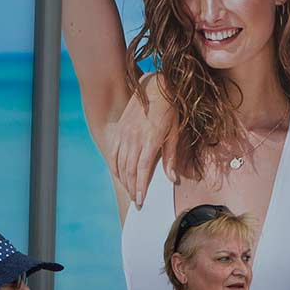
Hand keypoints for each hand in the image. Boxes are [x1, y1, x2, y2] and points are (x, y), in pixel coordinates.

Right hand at [106, 73, 172, 207]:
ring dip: (123, 179)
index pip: (141, 170)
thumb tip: (172, 179)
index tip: (140, 200)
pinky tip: (119, 174)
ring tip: (129, 191)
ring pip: (120, 162)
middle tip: (136, 201)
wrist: (156, 87)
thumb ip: (171, 157)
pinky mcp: (120, 129)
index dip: (140, 187)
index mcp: (149, 140)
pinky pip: (114, 152)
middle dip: (132, 188)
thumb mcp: (175, 133)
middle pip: (129, 170)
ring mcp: (125, 133)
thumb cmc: (170, 111)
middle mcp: (134, 138)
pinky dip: (115, 165)